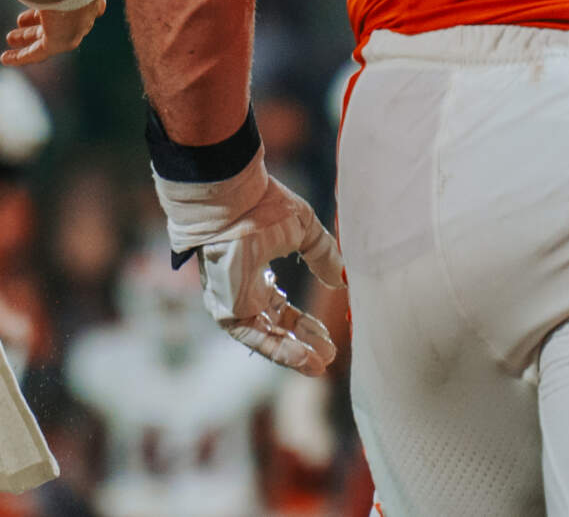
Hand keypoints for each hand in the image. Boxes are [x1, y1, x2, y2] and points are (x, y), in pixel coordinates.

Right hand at [0, 0, 105, 65]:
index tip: (34, 0)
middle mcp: (82, 8)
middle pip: (58, 19)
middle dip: (36, 20)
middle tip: (20, 20)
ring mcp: (75, 27)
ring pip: (47, 36)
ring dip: (27, 38)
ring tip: (10, 37)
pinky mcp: (63, 40)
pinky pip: (39, 52)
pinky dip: (21, 56)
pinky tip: (5, 58)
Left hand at [156, 154, 345, 374]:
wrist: (234, 202)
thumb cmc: (264, 207)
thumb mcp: (304, 231)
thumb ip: (322, 255)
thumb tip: (341, 280)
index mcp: (256, 271)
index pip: (280, 308)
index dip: (304, 325)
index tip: (326, 337)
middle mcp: (242, 291)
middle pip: (275, 326)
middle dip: (302, 343)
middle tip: (328, 356)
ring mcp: (233, 302)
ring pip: (265, 336)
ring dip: (293, 353)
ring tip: (320, 366)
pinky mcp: (228, 310)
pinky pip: (255, 338)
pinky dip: (280, 350)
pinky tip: (305, 359)